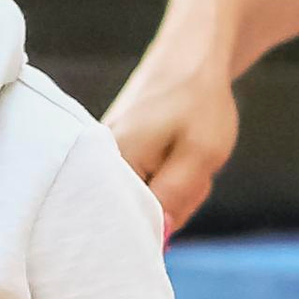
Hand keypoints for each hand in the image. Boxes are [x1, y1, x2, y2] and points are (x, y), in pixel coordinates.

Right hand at [106, 38, 237, 233]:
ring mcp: (106, 160)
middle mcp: (97, 163)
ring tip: (187, 157)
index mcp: (112, 165)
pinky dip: (169, 178)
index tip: (183, 200)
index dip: (160, 229)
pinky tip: (178, 155)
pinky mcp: (116, 157)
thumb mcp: (201, 155)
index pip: (125, 228)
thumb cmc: (198, 101)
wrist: (192, 54)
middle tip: (194, 173)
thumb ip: (176, 200)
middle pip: (137, 218)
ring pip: (146, 202)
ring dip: (175, 191)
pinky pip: (145, 186)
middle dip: (173, 206)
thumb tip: (157, 244)